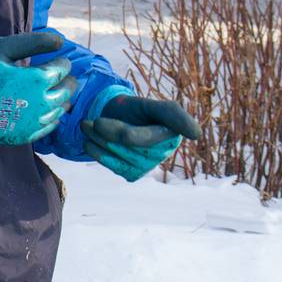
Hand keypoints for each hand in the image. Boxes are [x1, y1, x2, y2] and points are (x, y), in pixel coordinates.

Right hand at [0, 32, 76, 144]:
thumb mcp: (3, 47)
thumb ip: (34, 43)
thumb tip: (61, 41)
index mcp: (36, 80)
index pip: (61, 70)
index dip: (63, 62)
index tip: (61, 58)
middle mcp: (38, 104)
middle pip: (65, 93)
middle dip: (69, 83)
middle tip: (67, 77)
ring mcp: (28, 123)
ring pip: (57, 113)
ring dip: (62, 102)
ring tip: (61, 95)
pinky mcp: (18, 135)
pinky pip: (43, 131)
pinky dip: (50, 123)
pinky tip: (50, 117)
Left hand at [81, 94, 201, 181]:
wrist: (115, 122)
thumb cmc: (135, 111)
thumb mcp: (150, 106)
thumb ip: (172, 113)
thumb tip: (196, 134)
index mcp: (171, 132)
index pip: (162, 127)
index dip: (169, 127)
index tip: (186, 132)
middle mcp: (163, 151)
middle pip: (128, 139)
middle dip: (105, 129)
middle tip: (87, 121)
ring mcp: (148, 165)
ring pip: (116, 152)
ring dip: (96, 139)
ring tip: (86, 126)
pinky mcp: (133, 175)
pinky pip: (112, 165)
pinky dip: (95, 152)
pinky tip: (89, 142)